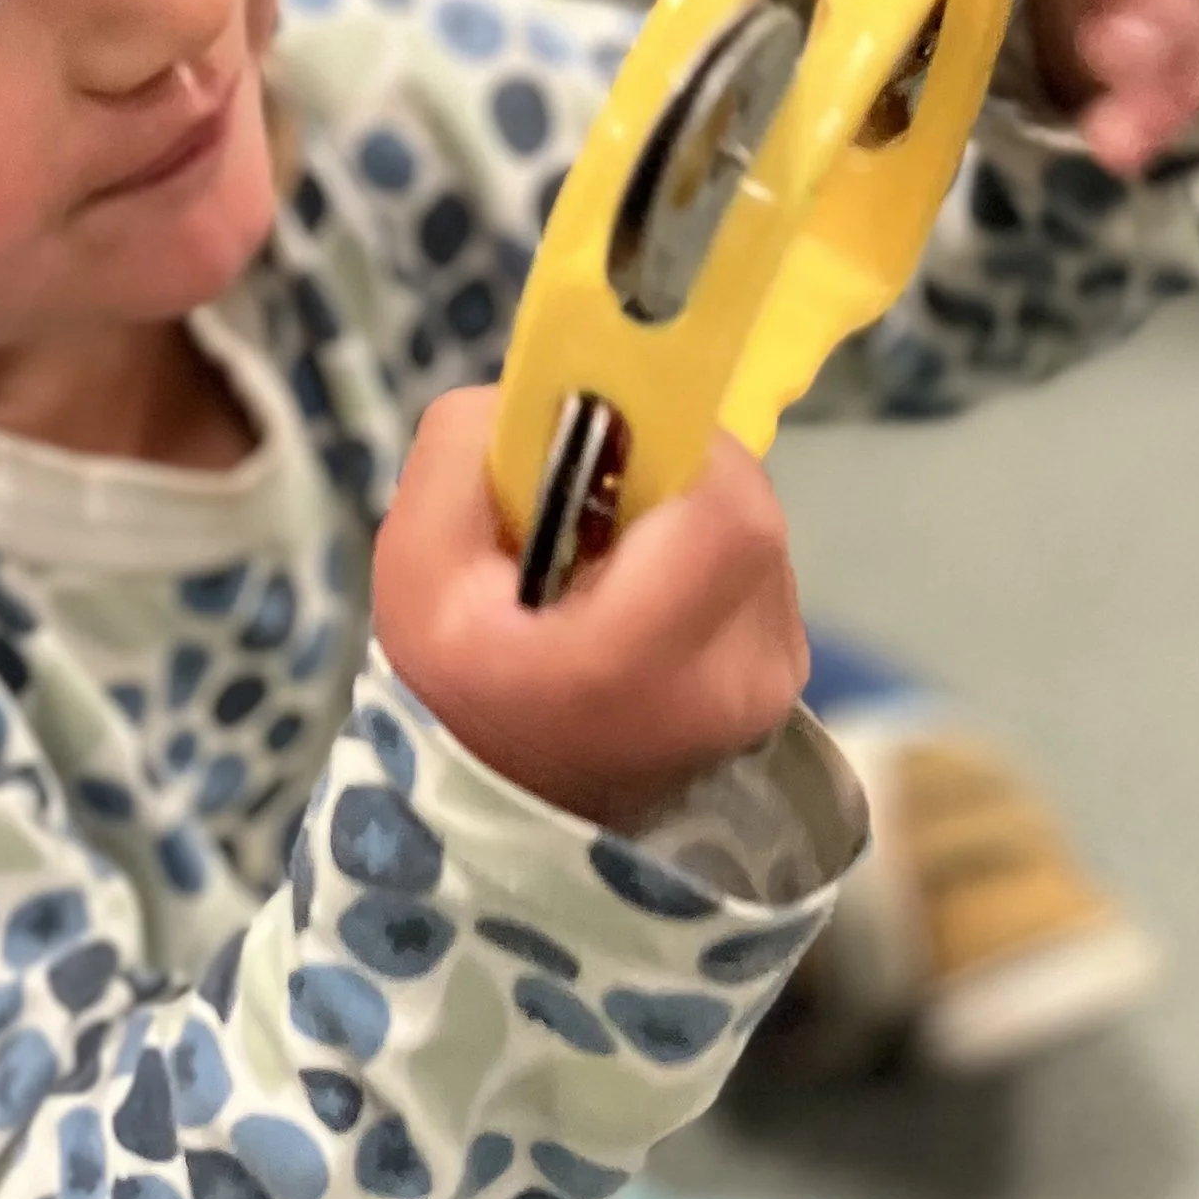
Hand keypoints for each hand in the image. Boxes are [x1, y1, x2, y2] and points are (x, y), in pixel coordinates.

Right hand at [373, 387, 808, 832]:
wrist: (504, 813)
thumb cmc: (456, 688)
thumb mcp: (416, 563)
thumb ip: (472, 449)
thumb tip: (557, 385)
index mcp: (639, 660)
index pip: (728, 510)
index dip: (677, 448)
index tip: (609, 447)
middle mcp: (732, 680)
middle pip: (745, 512)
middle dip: (674, 475)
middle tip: (600, 498)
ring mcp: (770, 688)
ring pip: (754, 534)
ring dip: (689, 515)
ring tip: (614, 557)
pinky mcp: (782, 683)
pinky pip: (758, 573)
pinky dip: (705, 558)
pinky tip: (643, 593)